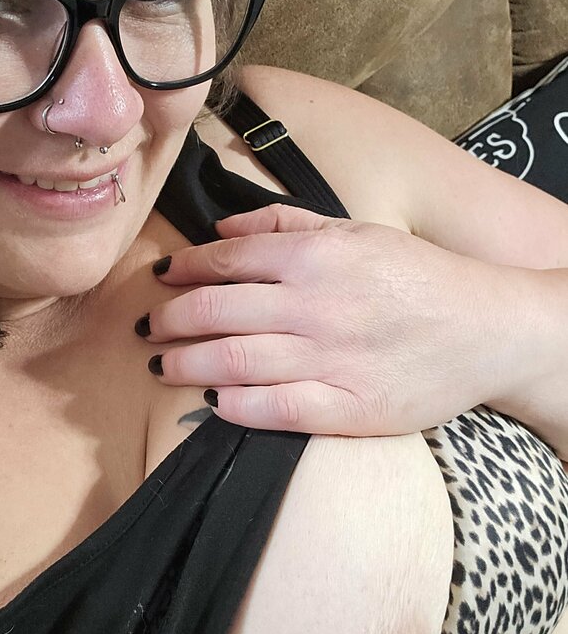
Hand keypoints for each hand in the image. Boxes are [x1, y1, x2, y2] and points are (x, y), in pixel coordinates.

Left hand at [139, 204, 512, 435]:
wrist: (486, 329)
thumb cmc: (416, 275)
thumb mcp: (355, 231)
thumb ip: (284, 223)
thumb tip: (220, 230)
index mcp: (317, 256)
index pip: (225, 261)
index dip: (182, 271)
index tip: (160, 280)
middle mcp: (316, 305)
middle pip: (215, 312)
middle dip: (170, 321)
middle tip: (148, 329)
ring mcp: (331, 359)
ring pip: (233, 362)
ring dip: (185, 365)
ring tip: (162, 366)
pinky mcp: (349, 408)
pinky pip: (275, 410)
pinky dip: (234, 407)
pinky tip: (211, 403)